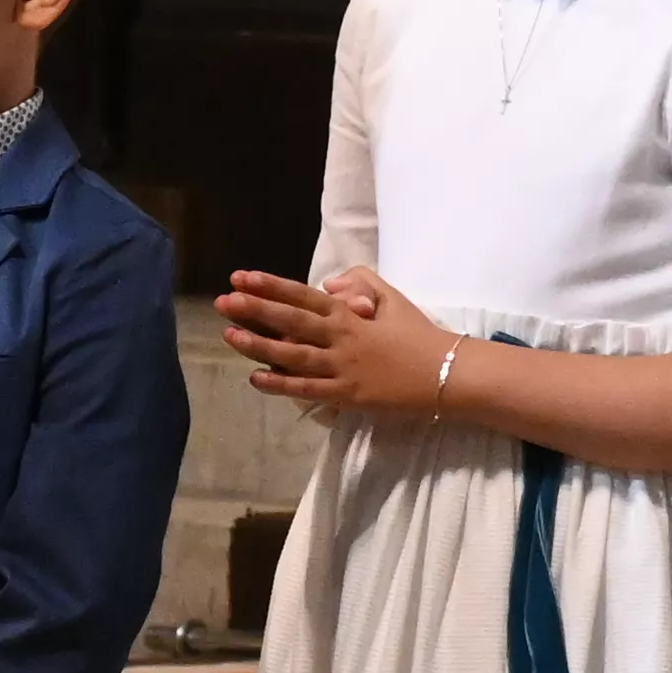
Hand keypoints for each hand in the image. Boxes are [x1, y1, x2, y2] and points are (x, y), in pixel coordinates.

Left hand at [215, 264, 457, 417]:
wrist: (447, 373)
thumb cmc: (418, 334)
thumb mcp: (392, 299)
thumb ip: (360, 284)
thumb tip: (329, 285)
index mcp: (351, 314)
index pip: (304, 296)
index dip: (271, 286)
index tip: (242, 277)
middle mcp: (341, 338)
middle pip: (291, 322)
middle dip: (256, 310)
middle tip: (224, 301)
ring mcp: (342, 368)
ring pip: (293, 355)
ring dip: (259, 345)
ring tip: (228, 335)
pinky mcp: (347, 396)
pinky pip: (308, 389)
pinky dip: (281, 385)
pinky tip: (256, 378)